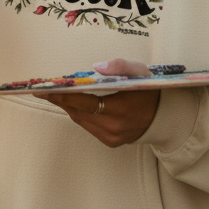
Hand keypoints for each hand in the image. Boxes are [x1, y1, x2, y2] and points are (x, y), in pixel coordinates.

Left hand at [37, 57, 159, 147]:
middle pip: (78, 112)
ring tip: (55, 94)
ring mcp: (111, 137)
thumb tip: (96, 67)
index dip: (64, 96)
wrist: (165, 119)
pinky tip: (74, 105)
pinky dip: (80, 114)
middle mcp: (113, 126)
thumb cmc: (150, 91)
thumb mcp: (140, 72)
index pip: (85, 103)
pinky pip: (88, 126)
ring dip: (68, 107)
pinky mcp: (110, 142)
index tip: (45, 90)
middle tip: (43, 90)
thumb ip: (120, 66)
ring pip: (80, 120)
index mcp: (121, 108)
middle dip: (61, 100)